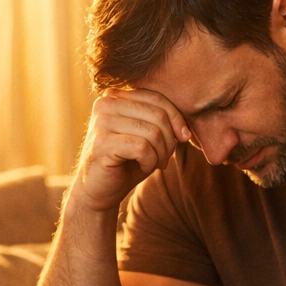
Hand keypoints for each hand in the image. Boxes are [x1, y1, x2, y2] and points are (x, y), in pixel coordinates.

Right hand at [72, 89, 192, 212]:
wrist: (100, 189)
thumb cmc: (127, 161)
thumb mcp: (149, 136)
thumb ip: (164, 122)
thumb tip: (185, 130)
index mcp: (116, 96)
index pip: (157, 98)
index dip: (177, 118)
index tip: (182, 138)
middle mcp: (105, 103)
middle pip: (157, 115)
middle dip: (170, 140)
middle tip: (166, 157)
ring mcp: (101, 122)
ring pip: (152, 132)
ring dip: (161, 153)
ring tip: (156, 163)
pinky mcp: (101, 143)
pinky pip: (142, 148)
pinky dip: (150, 161)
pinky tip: (144, 167)